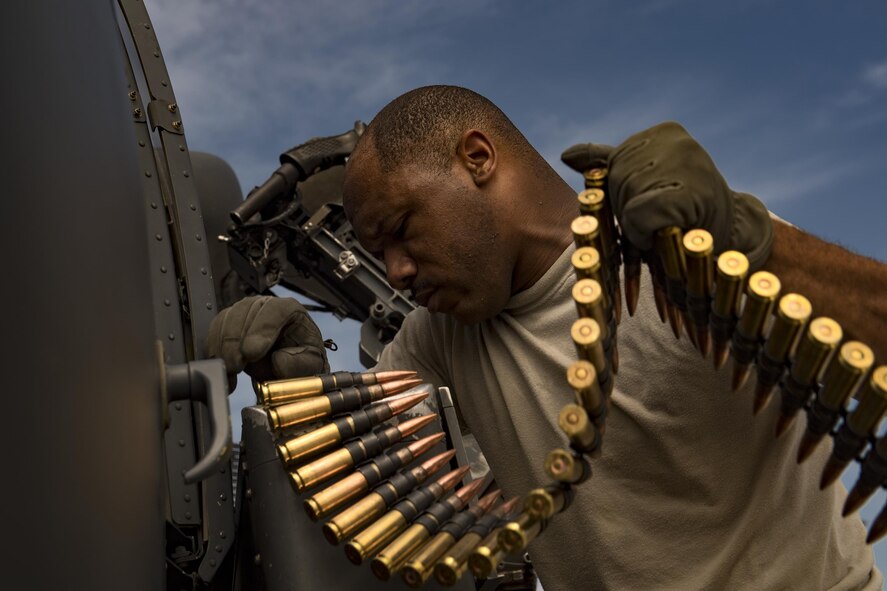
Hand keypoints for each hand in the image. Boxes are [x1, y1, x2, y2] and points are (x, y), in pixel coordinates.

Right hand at [207, 296, 328, 390]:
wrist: (286, 367)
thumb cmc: (300, 360)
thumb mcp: (311, 364)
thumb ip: (299, 364)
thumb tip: (278, 360)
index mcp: (290, 309)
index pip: (274, 310)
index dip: (261, 330)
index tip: (252, 353)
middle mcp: (265, 305)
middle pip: (245, 312)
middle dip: (237, 342)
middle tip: (236, 366)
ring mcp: (245, 312)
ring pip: (226, 320)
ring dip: (224, 348)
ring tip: (230, 370)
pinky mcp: (228, 324)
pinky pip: (214, 331)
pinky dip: (215, 352)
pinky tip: (224, 369)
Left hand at [562, 122, 772, 269]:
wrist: (732, 238)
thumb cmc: (685, 214)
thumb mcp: (644, 183)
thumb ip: (607, 165)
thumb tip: (566, 154)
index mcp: (663, 133)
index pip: (613, 168)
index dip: (625, 198)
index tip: (656, 203)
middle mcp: (675, 140)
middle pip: (616, 184)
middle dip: (630, 213)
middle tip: (662, 220)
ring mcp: (686, 162)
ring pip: (625, 202)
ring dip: (638, 227)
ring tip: (667, 227)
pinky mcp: (692, 191)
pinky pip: (639, 215)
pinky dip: (645, 233)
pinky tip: (667, 233)